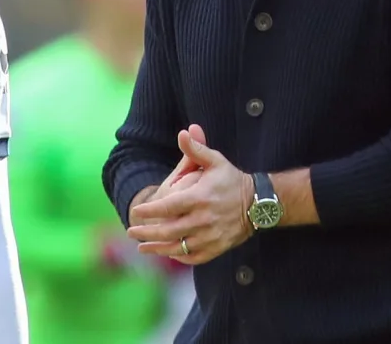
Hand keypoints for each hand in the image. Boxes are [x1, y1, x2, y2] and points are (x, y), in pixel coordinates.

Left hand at [127, 125, 253, 264]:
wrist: (258, 203)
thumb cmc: (232, 179)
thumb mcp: (215, 161)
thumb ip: (196, 149)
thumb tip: (183, 132)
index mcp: (200, 198)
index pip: (168, 207)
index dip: (150, 211)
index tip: (135, 211)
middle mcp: (204, 220)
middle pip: (169, 231)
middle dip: (147, 233)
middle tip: (132, 231)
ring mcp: (211, 237)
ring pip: (179, 248)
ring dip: (158, 249)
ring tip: (142, 247)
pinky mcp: (217, 248)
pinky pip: (194, 257)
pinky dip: (179, 256)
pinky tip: (167, 253)